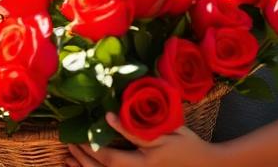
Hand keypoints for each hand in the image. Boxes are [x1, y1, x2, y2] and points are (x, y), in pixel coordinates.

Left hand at [65, 113, 216, 166]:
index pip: (112, 157)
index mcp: (147, 163)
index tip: (76, 135)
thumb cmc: (188, 145)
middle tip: (69, 144)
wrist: (208, 166)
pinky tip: (84, 166)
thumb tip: (109, 116)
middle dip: (84, 158)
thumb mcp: (166, 131)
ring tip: (69, 158)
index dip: (93, 146)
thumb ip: (136, 127)